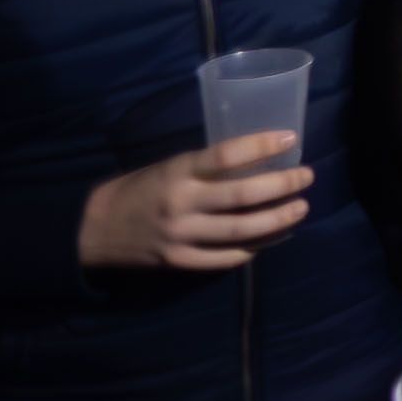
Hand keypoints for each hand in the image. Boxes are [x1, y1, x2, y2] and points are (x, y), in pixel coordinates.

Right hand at [80, 136, 307, 270]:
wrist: (94, 230)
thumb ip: (205, 168)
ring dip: (278, 220)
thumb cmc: (138, 189)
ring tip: (301, 208)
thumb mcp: (168, 167)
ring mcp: (181, 236)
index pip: (226, 155)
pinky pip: (226, 258)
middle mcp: (181, 203)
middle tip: (307, 177)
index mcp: (177, 172)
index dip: (262, 145)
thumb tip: (256, 163)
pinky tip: (272, 238)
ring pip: (241, 230)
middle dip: (282, 186)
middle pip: (243, 195)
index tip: (291, 138)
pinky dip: (253, 248)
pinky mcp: (179, 262)